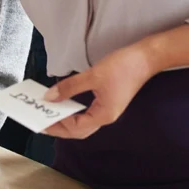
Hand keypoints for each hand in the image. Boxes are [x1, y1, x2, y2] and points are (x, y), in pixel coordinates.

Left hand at [43, 45, 157, 138]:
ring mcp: (106, 111)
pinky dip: (72, 111)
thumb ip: (69, 87)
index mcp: (104, 115)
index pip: (75, 128)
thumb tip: (49, 97)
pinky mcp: (106, 103)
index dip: (57, 124)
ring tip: (47, 114)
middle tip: (40, 122)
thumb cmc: (124, 66)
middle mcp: (105, 117)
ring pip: (81, 123)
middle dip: (58, 128)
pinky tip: (62, 104)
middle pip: (78, 130)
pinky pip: (85, 113)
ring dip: (64, 120)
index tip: (41, 118)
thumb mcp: (93, 75)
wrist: (147, 57)